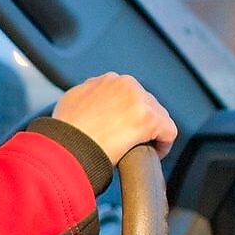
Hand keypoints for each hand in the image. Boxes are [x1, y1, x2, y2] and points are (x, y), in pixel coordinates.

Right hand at [51, 72, 176, 161]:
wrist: (67, 147)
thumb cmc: (65, 131)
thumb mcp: (72, 100)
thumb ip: (88, 94)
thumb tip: (93, 102)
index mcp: (109, 79)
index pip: (129, 94)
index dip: (127, 114)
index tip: (122, 128)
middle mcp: (125, 84)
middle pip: (147, 104)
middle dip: (141, 121)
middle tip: (130, 140)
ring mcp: (139, 100)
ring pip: (159, 116)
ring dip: (152, 132)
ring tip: (140, 148)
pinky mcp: (149, 119)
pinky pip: (168, 132)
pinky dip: (163, 145)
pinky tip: (152, 154)